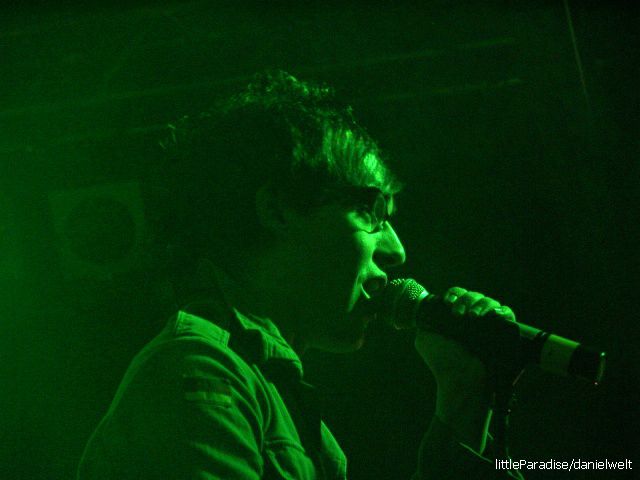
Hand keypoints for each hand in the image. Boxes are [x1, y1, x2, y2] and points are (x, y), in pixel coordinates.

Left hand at [415, 286, 515, 450]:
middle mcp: (473, 319)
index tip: (448, 302)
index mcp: (456, 318)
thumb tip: (426, 306)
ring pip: (490, 302)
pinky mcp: (505, 332)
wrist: (460, 379)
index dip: (454, 294)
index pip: (458, 296)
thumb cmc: (442, 361)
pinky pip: (508, 314)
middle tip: (458, 314)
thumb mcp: (425, 338)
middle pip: (474, 296)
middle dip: (466, 300)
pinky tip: (495, 315)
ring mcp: (489, 325)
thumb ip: (424, 321)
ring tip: (473, 316)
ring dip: (480, 305)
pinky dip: (502, 312)